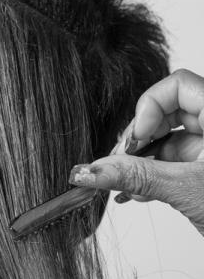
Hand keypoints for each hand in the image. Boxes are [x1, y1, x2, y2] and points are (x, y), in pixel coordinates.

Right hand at [69, 69, 203, 232]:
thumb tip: (89, 171)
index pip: (177, 85)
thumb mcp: (188, 192)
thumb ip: (136, 177)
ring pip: (166, 139)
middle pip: (167, 111)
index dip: (150, 107)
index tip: (135, 140)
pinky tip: (133, 193)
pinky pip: (171, 160)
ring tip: (121, 185)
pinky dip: (151, 175)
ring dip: (139, 161)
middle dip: (138, 138)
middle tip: (119, 163)